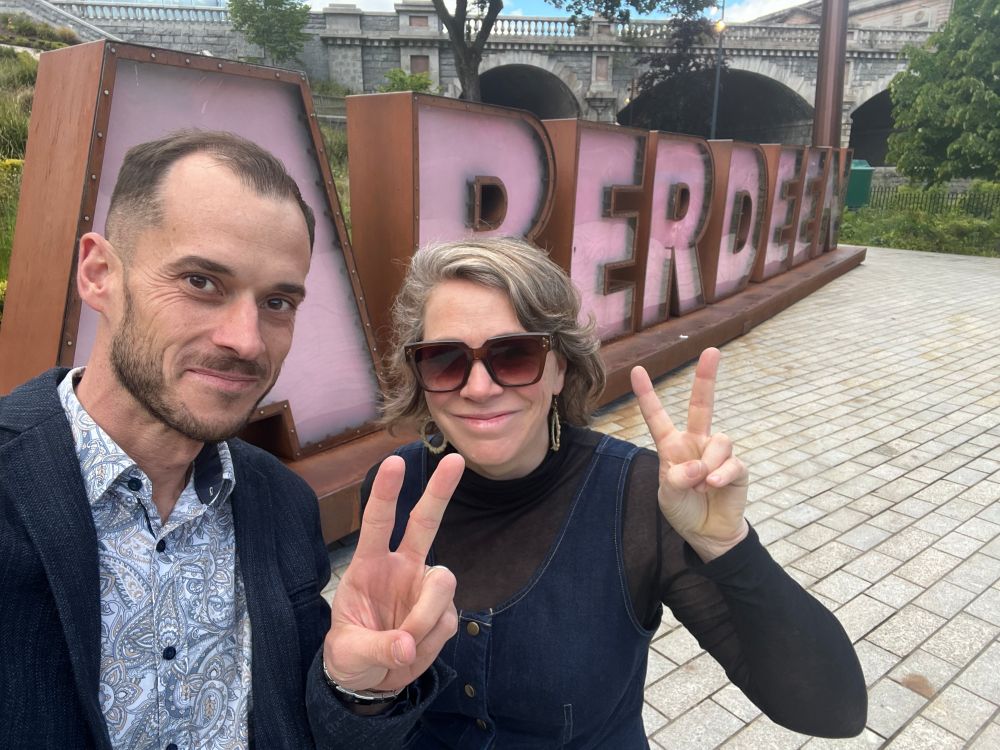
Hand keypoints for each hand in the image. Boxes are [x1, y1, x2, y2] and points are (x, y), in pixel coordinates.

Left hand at [323, 452, 464, 691]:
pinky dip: (432, 641)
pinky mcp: (445, 611)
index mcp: (368, 566)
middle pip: (425, 522)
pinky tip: (415, 650)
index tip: (395, 462)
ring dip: (425, 617)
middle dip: (440, 491)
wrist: (370, 682)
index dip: (385, 492)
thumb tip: (407, 646)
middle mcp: (402, 566)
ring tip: (405, 647)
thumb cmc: (351, 655)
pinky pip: (449, 620)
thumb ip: (376, 648)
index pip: (377, 523)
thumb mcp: (349, 655)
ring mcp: (425, 586)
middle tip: (455, 460)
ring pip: (442, 584)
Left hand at [631, 348, 748, 561]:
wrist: (708, 533)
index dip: (647, 395)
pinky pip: (732, 462)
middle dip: (707, 377)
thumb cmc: (684, 509)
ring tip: (702, 486)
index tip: (636, 371)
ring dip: (708, 464)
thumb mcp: (668, 496)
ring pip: (719, 440)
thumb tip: (699, 466)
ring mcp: (718, 453)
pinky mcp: (737, 468)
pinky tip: (713, 486)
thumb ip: (677, 479)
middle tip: (711, 351)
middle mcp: (696, 442)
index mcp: (672, 446)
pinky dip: (721, 475)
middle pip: (702, 404)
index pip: (658, 417)